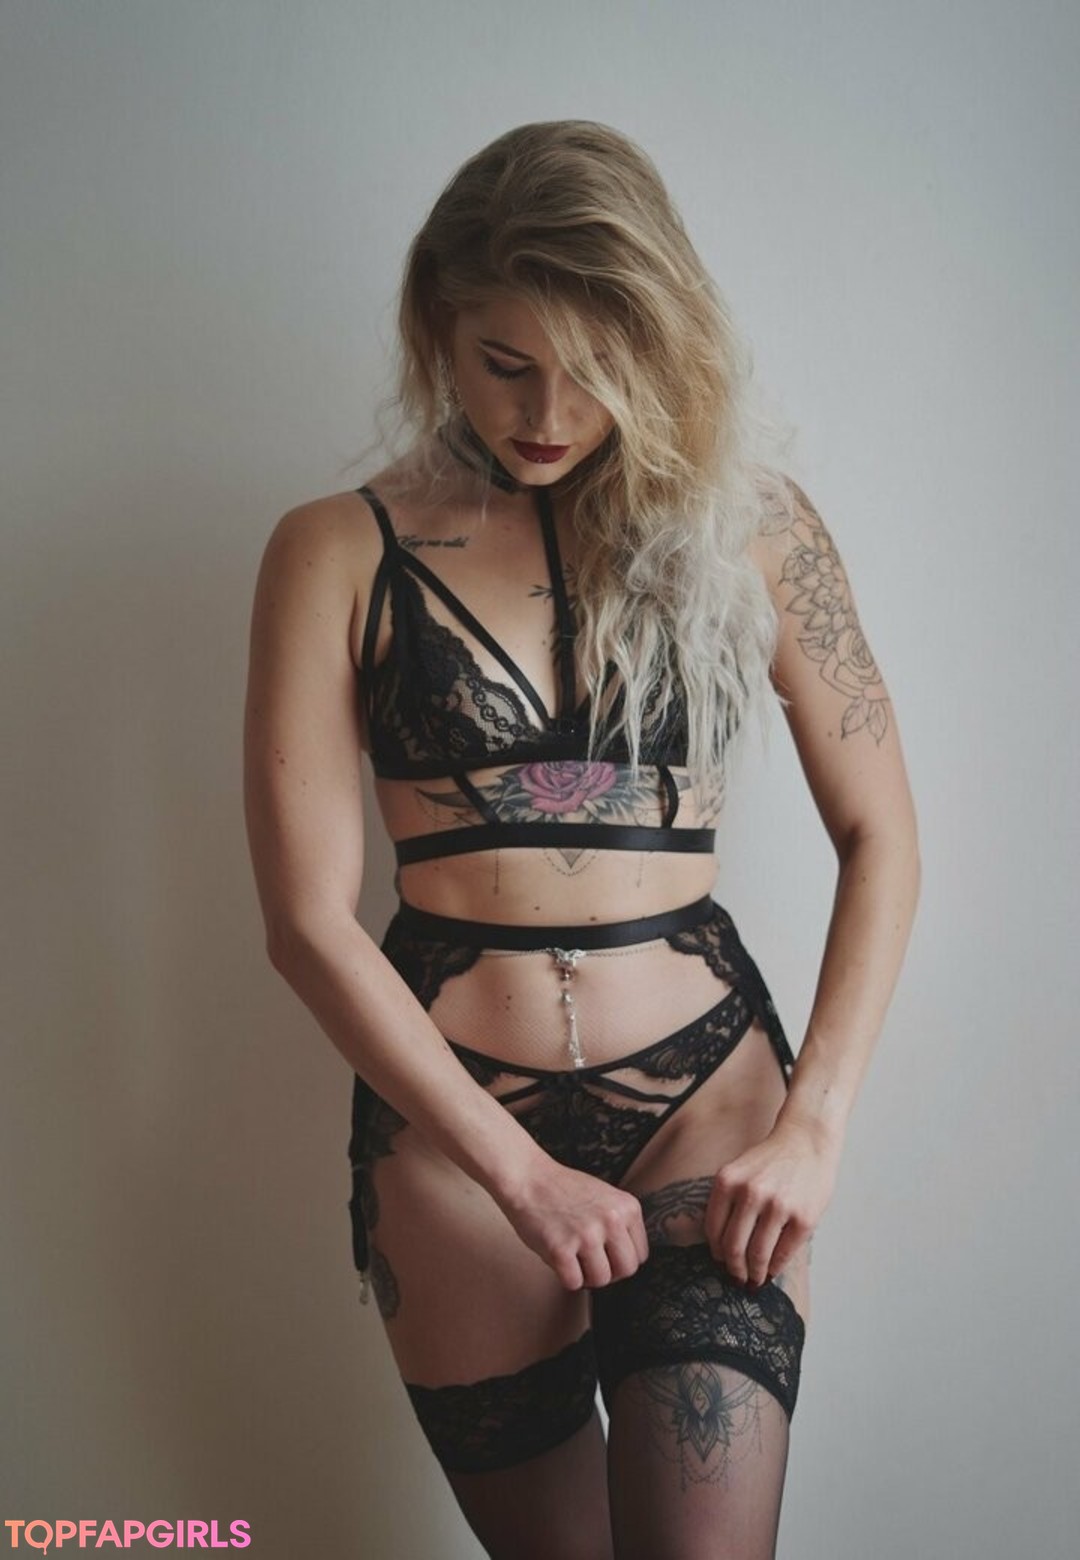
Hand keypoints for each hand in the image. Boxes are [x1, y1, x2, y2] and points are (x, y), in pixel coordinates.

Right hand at [496, 1156, 648, 1291]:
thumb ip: (620, 1225)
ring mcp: (586, 1235)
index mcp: (627, 1207)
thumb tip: (627, 1259)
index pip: (640, 1254)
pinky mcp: (561, 1249)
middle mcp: (611, 1220)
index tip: (607, 1254)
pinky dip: (565, 1276)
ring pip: (601, 1280)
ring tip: (573, 1257)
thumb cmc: (562, 1189)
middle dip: (609, 1271)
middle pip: (626, 1270)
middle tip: (590, 1261)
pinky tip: (559, 1257)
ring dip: (586, 1275)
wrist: (528, 1177)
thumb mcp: (605, 1197)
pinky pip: (574, 1283)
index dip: (621, 1259)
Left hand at [704, 1116, 840, 1287]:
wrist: (806, 1140)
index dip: (716, 1253)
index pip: (714, 1230)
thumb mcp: (737, 1171)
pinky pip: (783, 1253)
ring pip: (758, 1255)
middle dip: (734, 1270)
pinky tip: (773, 1270)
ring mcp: (779, 1206)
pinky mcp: (803, 1218)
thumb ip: (726, 1201)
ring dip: (754, 1274)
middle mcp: (751, 1194)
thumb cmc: (770, 1160)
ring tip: (754, 1280)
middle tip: (736, 1279)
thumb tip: (720, 1247)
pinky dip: (775, 1268)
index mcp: (728, 1181)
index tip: (720, 1263)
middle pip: (733, 1248)